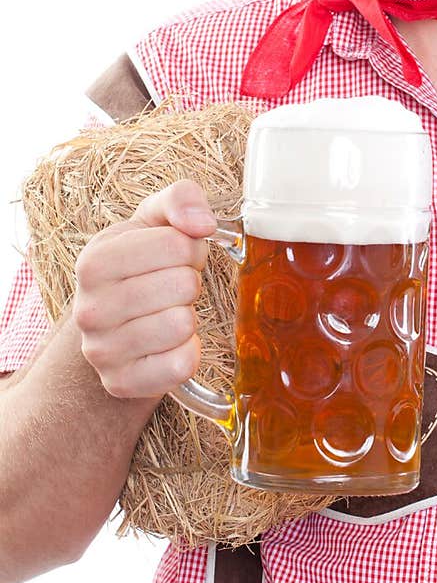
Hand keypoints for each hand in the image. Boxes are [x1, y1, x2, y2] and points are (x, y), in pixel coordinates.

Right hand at [73, 179, 217, 399]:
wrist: (117, 322)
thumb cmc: (142, 264)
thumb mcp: (155, 220)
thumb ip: (181, 198)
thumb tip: (201, 223)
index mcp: (94, 261)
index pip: (176, 244)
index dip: (189, 248)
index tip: (174, 257)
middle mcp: (88, 309)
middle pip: (182, 285)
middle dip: (189, 282)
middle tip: (172, 287)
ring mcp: (101, 351)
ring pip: (182, 325)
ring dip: (187, 316)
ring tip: (167, 312)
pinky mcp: (121, 383)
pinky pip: (180, 365)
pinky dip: (187, 352)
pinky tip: (169, 344)